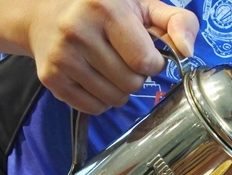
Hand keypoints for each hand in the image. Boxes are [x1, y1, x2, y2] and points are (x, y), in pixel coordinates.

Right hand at [26, 0, 198, 113]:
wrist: (44, 14)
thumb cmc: (104, 10)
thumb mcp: (144, 6)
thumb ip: (178, 22)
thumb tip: (187, 51)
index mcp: (105, 9)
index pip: (145, 61)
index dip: (152, 63)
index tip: (145, 52)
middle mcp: (78, 30)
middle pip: (131, 84)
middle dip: (136, 77)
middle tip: (124, 59)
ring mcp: (61, 56)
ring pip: (114, 99)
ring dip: (120, 90)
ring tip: (109, 67)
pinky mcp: (50, 78)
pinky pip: (94, 108)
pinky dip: (101, 99)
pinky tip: (94, 78)